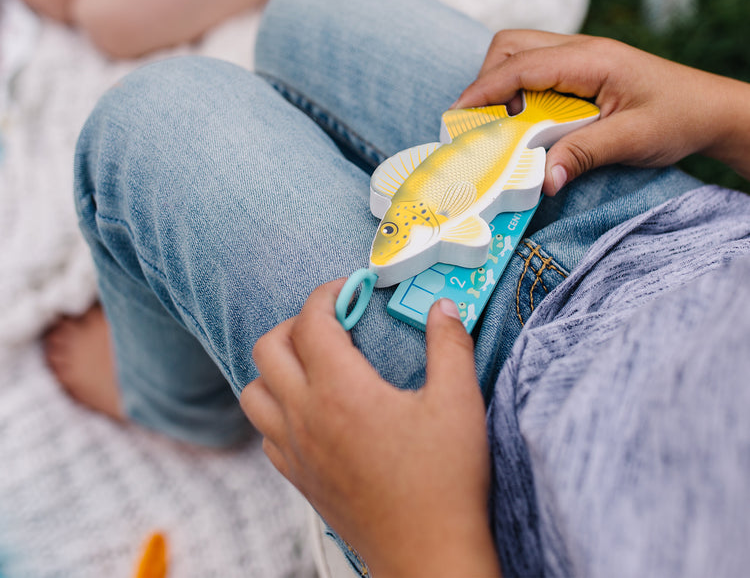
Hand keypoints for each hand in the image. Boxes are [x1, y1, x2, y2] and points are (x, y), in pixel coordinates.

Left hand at [241, 283, 501, 577]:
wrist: (428, 556)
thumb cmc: (444, 482)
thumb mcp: (459, 402)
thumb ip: (450, 345)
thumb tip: (442, 308)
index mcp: (341, 391)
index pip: (311, 321)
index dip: (328, 293)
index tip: (351, 289)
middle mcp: (306, 416)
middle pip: (268, 347)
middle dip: (297, 322)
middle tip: (334, 322)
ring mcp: (295, 450)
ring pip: (253, 390)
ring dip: (277, 365)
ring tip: (314, 362)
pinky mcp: (298, 477)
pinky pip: (264, 430)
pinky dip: (276, 406)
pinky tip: (311, 408)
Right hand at [454, 30, 749, 192]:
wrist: (712, 110)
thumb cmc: (680, 117)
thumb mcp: (633, 140)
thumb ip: (584, 154)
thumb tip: (543, 181)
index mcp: (591, 59)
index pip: (520, 65)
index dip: (483, 89)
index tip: (456, 115)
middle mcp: (580, 50)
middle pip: (511, 45)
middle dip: (486, 80)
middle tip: (482, 123)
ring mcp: (580, 57)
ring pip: (519, 53)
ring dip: (501, 84)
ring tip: (502, 124)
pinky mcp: (580, 70)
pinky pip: (535, 70)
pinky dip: (518, 91)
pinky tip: (526, 120)